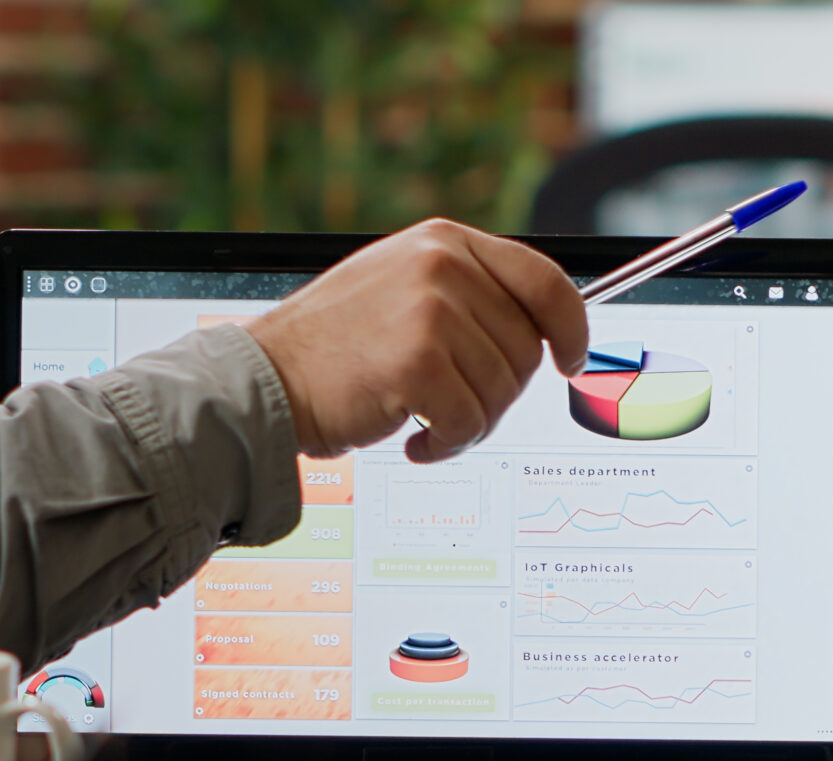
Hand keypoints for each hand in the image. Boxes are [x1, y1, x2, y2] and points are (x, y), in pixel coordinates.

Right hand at [245, 220, 589, 464]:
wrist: (261, 381)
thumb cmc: (328, 348)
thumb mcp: (399, 288)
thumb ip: (463, 293)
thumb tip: (537, 328)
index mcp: (444, 242)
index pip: (544, 279)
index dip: (571, 326)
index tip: (571, 359)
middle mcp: (443, 266)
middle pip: (525, 349)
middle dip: (499, 394)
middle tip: (454, 409)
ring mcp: (431, 312)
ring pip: (501, 392)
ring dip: (469, 424)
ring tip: (423, 423)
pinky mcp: (418, 362)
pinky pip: (470, 423)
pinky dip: (448, 446)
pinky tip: (413, 441)